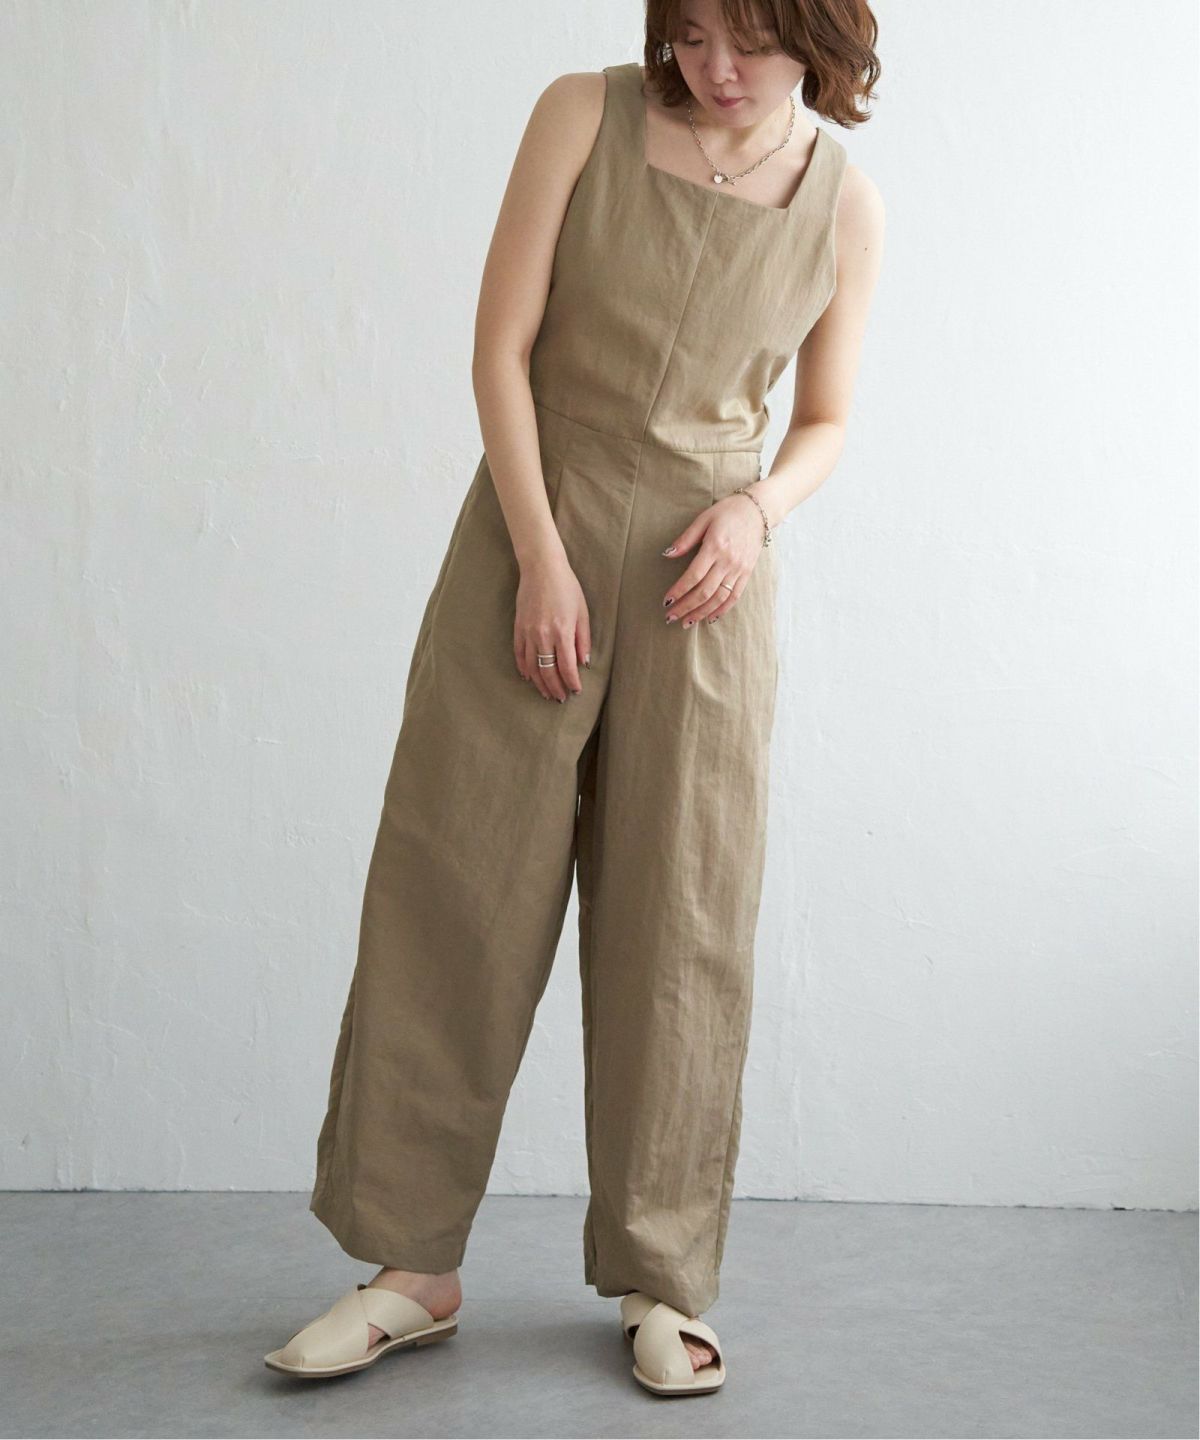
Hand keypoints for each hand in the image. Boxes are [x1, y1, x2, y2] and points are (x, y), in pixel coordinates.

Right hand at [514, 552, 591, 701]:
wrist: (541, 568)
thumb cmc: (566, 587)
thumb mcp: (582, 612)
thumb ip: (583, 640)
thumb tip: (584, 663)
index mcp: (562, 632)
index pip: (567, 667)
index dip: (572, 682)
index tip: (576, 691)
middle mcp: (543, 635)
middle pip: (548, 671)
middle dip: (556, 688)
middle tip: (561, 698)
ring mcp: (528, 632)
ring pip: (532, 667)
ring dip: (540, 683)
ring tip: (546, 693)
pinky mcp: (518, 628)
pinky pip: (519, 654)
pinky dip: (524, 668)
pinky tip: (529, 677)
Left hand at [660, 490, 766, 626]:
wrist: (758, 510)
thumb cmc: (727, 512)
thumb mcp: (703, 519)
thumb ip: (685, 539)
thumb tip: (667, 554)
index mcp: (715, 547)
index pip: (694, 576)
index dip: (679, 591)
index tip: (666, 601)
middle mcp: (728, 561)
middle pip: (705, 591)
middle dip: (686, 607)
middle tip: (671, 617)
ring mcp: (739, 569)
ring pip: (719, 598)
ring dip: (701, 613)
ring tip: (687, 623)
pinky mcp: (747, 573)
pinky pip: (734, 596)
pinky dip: (722, 610)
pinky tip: (710, 618)